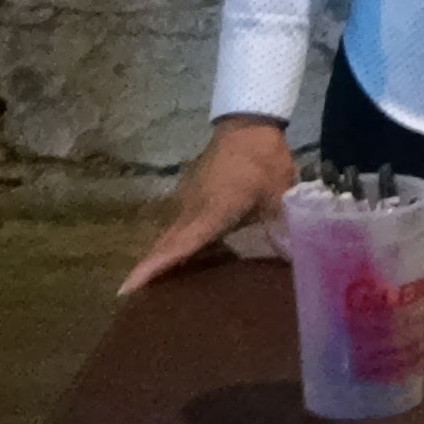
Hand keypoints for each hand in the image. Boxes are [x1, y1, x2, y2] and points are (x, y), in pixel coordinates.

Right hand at [121, 117, 298, 294]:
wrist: (248, 124)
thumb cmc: (262, 161)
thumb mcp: (279, 196)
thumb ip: (285, 228)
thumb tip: (297, 258)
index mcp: (210, 213)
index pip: (177, 247)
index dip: (153, 269)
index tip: (126, 288)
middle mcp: (191, 210)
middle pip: (166, 245)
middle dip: (150, 270)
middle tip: (134, 299)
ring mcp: (189, 199)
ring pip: (172, 235)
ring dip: (164, 257)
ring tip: (158, 286)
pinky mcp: (193, 192)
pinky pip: (181, 224)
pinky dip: (178, 242)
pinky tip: (188, 256)